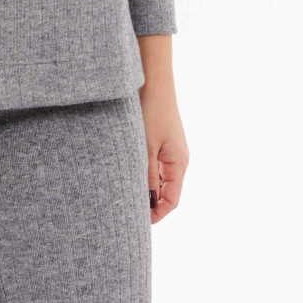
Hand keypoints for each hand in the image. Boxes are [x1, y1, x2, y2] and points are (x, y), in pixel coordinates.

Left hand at [136, 34, 189, 223]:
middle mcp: (178, 159)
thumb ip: (146, 176)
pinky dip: (144, 172)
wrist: (154, 80)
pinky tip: (127, 171)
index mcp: (179, 163)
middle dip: (150, 203)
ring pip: (159, 178)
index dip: (157, 215)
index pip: (172, 201)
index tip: (138, 223)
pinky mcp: (163, 140)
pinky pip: (155, 164)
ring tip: (123, 192)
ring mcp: (171, 150)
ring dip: (145, 187)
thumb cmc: (151, 110)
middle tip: (126, 210)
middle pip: (166, 192)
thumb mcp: (145, 146)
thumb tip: (145, 203)